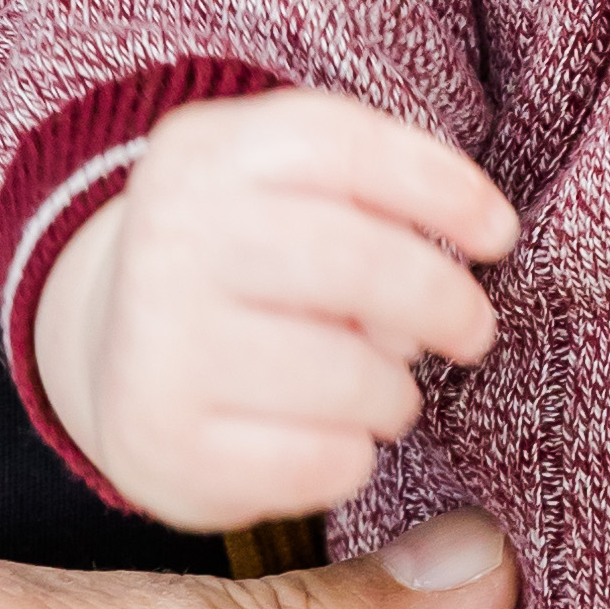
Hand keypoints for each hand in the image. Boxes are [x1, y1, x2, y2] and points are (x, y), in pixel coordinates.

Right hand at [38, 88, 518, 526]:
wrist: (110, 354)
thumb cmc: (244, 267)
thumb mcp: (285, 196)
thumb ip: (369, 210)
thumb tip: (444, 304)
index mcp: (203, 154)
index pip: (343, 147)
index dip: (443, 187)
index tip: (499, 233)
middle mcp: (167, 238)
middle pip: (358, 262)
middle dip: (443, 301)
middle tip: (472, 331)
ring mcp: (155, 344)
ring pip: (348, 374)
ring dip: (394, 392)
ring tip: (384, 391)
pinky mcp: (160, 442)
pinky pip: (317, 461)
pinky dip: (351, 456)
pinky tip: (330, 439)